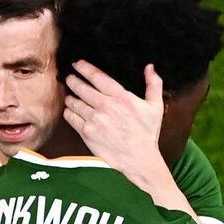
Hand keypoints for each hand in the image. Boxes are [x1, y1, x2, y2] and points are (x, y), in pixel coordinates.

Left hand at [63, 60, 163, 178]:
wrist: (138, 160)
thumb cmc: (147, 135)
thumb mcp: (155, 107)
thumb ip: (153, 84)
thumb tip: (150, 67)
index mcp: (121, 97)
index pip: (97, 76)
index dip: (84, 68)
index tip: (78, 64)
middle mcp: (105, 106)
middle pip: (81, 87)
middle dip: (73, 80)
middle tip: (69, 78)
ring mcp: (94, 120)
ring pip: (74, 102)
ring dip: (70, 97)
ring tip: (69, 96)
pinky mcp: (86, 133)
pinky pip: (71, 117)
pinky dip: (68, 112)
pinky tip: (70, 111)